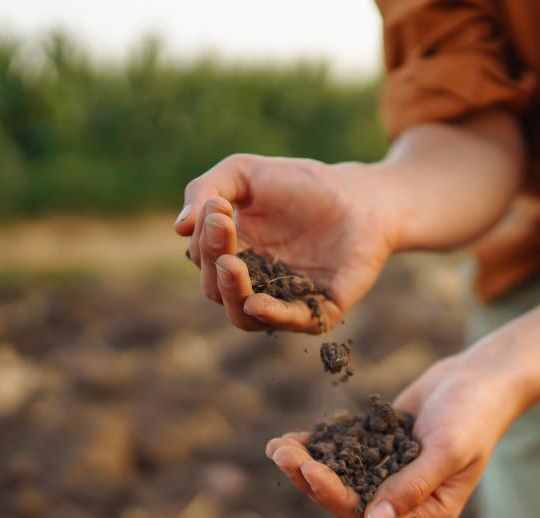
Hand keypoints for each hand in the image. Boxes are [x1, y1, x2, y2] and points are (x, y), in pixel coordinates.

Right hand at [175, 155, 400, 332]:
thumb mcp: (244, 173)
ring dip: (231, 293)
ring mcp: (284, 301)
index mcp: (232, 254)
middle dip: (214, 260)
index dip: (204, 238)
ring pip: (242, 316)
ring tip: (231, 264)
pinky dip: (270, 315)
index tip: (217, 208)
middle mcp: (253, 283)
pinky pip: (289, 323)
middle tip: (222, 228)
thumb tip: (178, 228)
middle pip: (216, 289)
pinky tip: (254, 302)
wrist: (361, 195)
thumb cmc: (301, 183)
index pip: (203, 259)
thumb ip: (206, 189)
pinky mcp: (319, 311)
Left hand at [265, 349, 527, 517]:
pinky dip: (320, 448)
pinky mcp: (380, 451)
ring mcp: (391, 477)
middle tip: (280, 453)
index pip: (369, 517)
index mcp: (428, 516)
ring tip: (277, 448)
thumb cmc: (474, 414)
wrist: (482, 376)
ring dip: (308, 465)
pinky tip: (293, 438)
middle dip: (311, 479)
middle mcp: (406, 503)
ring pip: (340, 479)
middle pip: (347, 501)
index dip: (335, 497)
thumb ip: (411, 486)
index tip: (309, 471)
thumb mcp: (446, 450)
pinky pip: (344, 456)